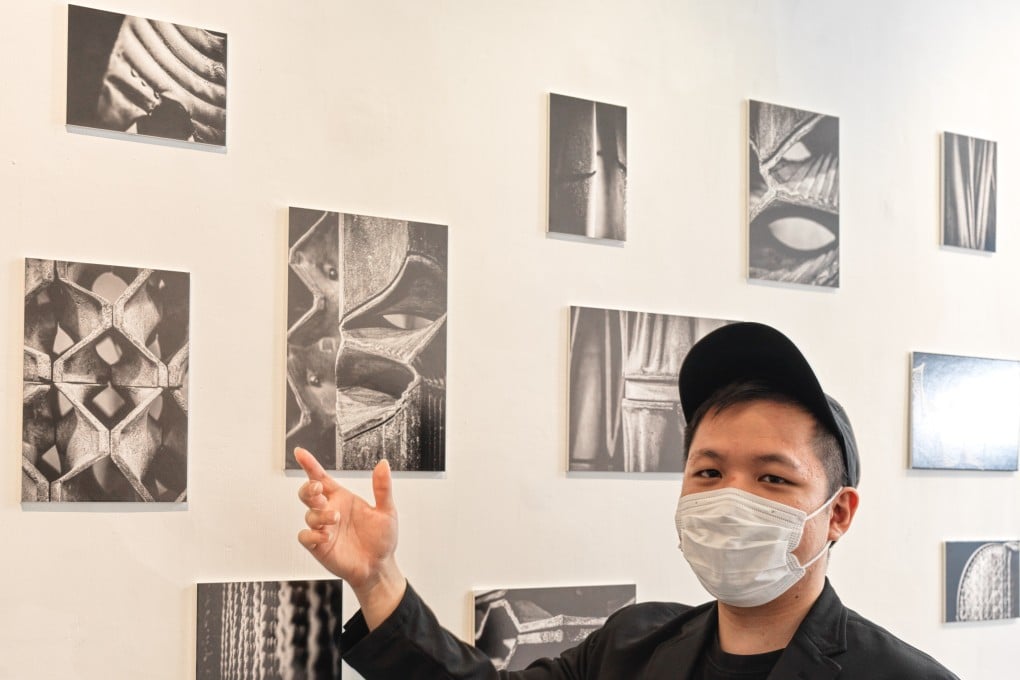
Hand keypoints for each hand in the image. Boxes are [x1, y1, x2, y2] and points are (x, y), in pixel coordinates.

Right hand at [295, 447, 405, 628]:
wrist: (379, 566)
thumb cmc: (381, 539)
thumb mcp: (386, 511)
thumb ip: (382, 488)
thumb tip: (383, 464)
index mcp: (342, 498)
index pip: (321, 477)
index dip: (310, 464)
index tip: (300, 452)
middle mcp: (330, 510)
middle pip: (308, 493)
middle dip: (308, 488)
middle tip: (318, 490)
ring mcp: (322, 528)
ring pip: (308, 514)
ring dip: (319, 514)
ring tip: (335, 519)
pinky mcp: (319, 546)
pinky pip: (305, 536)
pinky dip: (311, 534)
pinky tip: (325, 535)